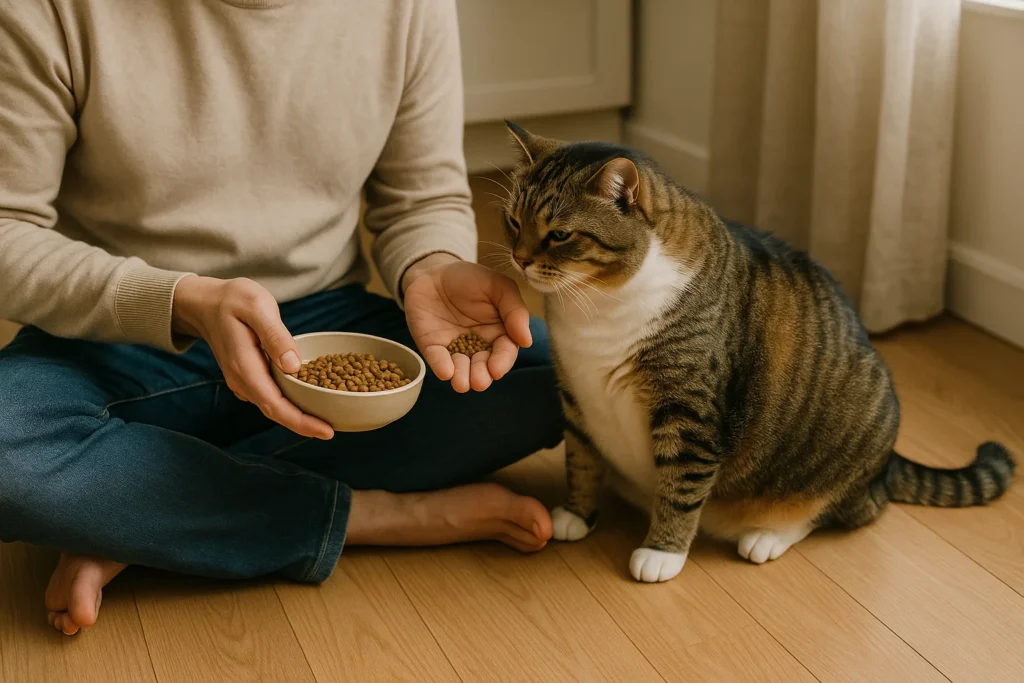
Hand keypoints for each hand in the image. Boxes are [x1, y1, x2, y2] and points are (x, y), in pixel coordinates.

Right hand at [172, 275, 333, 439]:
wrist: (205, 303)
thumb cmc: (233, 300)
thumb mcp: (257, 307)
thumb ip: (275, 336)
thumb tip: (293, 367)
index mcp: (245, 366)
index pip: (274, 405)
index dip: (301, 422)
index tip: (326, 432)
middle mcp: (242, 380)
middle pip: (275, 412)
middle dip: (304, 425)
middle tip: (333, 431)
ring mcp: (243, 381)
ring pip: (273, 406)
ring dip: (298, 415)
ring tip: (327, 418)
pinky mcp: (248, 376)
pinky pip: (270, 395)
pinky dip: (289, 401)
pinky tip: (309, 398)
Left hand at [403, 256, 531, 392]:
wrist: (435, 271)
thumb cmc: (471, 279)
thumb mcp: (499, 286)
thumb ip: (514, 310)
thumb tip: (526, 341)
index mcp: (499, 332)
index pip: (504, 351)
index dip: (502, 362)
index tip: (497, 369)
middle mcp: (478, 345)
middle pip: (483, 365)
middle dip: (481, 375)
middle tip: (480, 382)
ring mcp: (454, 347)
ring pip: (460, 367)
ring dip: (462, 377)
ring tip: (462, 384)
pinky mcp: (432, 346)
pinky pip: (437, 358)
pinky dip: (441, 366)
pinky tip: (446, 372)